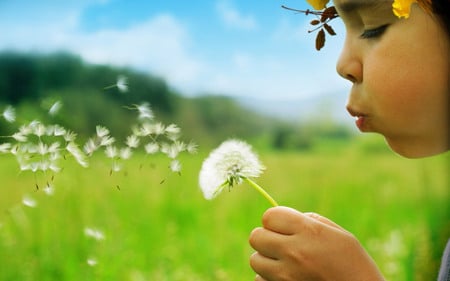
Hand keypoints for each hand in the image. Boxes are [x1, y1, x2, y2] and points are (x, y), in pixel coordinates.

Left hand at [249, 206, 384, 280]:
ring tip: (284, 262)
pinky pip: (259, 280)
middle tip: (280, 244)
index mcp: (308, 231)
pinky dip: (268, 278)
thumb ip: (308, 221)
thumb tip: (282, 219)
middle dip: (266, 238)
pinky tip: (285, 277)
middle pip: (256, 237)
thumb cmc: (352, 262)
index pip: (269, 216)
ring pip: (255, 260)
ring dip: (265, 259)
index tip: (283, 226)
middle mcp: (294, 252)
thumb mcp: (336, 233)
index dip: (275, 220)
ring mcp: (286, 275)